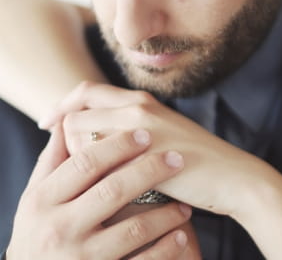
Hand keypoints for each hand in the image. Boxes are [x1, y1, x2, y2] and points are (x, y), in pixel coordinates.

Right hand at [6, 126, 193, 259]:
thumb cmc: (38, 233)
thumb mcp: (35, 200)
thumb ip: (52, 163)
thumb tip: (66, 120)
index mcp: (42, 201)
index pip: (85, 163)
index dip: (118, 144)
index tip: (146, 134)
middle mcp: (59, 229)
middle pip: (113, 190)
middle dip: (149, 170)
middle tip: (177, 158)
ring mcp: (81, 257)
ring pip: (134, 228)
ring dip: (166, 214)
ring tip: (185, 204)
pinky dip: (165, 248)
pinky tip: (181, 235)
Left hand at [40, 81, 271, 218]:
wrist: (232, 177)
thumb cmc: (195, 161)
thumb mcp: (161, 133)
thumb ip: (129, 127)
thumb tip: (92, 135)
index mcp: (141, 99)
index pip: (84, 92)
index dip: (61, 107)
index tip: (49, 125)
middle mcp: (137, 107)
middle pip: (74, 115)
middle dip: (65, 139)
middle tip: (69, 163)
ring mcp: (141, 131)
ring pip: (80, 139)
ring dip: (79, 160)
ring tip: (97, 178)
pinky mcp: (144, 157)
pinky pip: (98, 164)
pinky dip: (94, 177)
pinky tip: (109, 189)